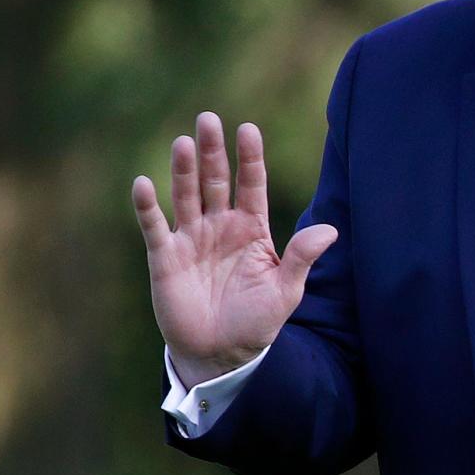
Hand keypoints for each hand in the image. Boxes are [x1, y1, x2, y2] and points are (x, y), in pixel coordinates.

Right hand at [132, 112, 336, 388]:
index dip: (249, 157)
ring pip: (186, 195)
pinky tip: (143, 183)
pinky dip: (148, 207)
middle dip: (212, 151)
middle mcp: (221, 225)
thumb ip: (302, 258)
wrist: (221, 355)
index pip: (251, 184)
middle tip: (208, 119)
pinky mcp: (166, 258)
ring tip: (183, 142)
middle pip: (216, 180)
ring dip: (183, 170)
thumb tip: (331, 230)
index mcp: (252, 227)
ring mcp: (192, 239)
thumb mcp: (286, 291)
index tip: (248, 129)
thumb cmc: (257, 320)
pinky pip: (155, 227)